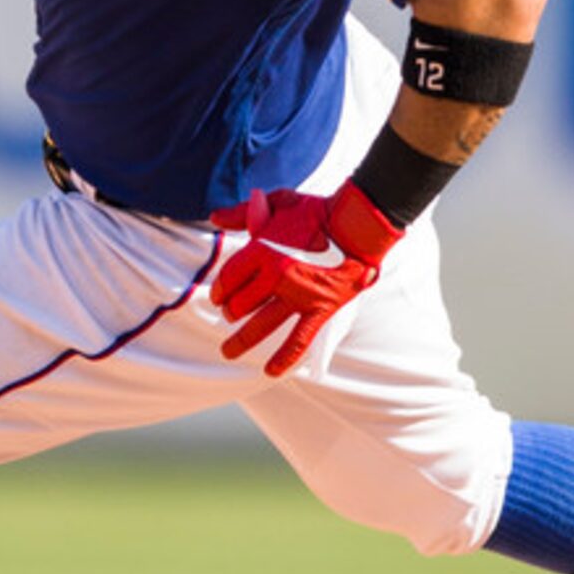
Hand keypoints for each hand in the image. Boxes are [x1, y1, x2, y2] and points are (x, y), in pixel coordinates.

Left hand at [206, 182, 405, 376]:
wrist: (358, 224)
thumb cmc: (317, 211)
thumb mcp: (278, 202)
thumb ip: (243, 212)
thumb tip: (215, 217)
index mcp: (262, 251)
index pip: (229, 278)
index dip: (219, 289)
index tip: (218, 296)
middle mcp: (276, 276)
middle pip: (241, 303)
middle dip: (231, 311)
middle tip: (230, 315)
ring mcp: (298, 296)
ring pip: (261, 325)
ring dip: (241, 341)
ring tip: (227, 352)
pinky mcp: (320, 309)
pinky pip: (300, 340)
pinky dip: (285, 358)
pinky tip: (271, 371)